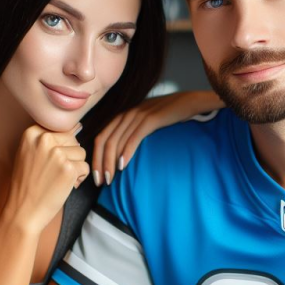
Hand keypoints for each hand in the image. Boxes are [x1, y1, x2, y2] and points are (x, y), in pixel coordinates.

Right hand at [3, 123, 89, 232]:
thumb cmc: (27, 184)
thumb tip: (78, 125)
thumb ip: (51, 139)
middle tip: (51, 173)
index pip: (61, 131)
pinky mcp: (68, 168)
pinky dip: (79, 179)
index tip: (46, 163)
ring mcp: (57, 153)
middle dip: (68, 157)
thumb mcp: (31, 154)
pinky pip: (85, 167)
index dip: (59, 149)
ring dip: (75, 167)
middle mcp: (44, 139)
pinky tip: (64, 186)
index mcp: (32, 133)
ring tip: (57, 179)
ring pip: (81, 153)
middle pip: (73, 140)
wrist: (22, 212)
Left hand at [92, 90, 222, 184]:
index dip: (95, 157)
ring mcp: (138, 116)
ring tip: (110, 178)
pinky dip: (126, 152)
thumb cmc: (167, 115)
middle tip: (100, 181)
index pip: (101, 137)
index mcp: (123, 116)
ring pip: (116, 141)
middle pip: (104, 141)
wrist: (188, 102)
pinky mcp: (150, 119)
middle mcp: (126, 114)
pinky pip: (133, 138)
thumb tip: (122, 153)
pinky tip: (122, 165)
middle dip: (99, 163)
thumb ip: (133, 132)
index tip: (96, 175)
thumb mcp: (145, 122)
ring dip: (110, 162)